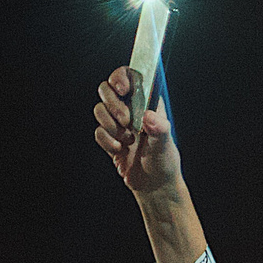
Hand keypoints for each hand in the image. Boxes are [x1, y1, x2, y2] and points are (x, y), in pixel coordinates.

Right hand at [92, 67, 182, 198]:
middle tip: (127, 121)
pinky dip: (107, 141)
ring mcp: (118, 123)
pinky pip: (97, 131)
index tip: (122, 88)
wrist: (153, 186)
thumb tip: (148, 116)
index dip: (122, 76)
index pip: (132, 77)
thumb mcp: (165, 145)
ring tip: (128, 140)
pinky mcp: (109, 137)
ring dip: (110, 125)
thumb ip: (159, 129)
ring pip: (99, 109)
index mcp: (148, 103)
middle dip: (113, 104)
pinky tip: (120, 150)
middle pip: (108, 89)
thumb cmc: (164, 162)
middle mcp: (132, 109)